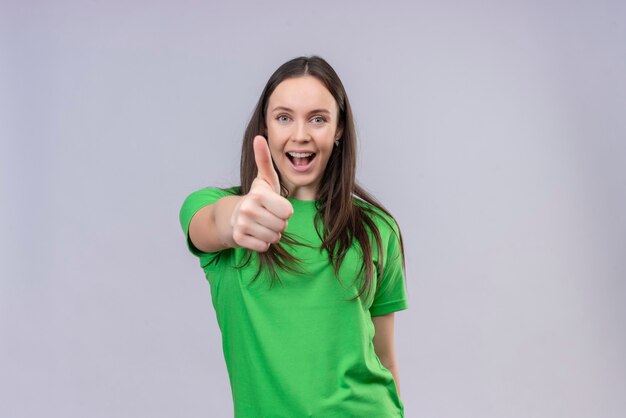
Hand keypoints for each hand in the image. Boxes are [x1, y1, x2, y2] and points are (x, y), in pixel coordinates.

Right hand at [230, 136, 293, 251]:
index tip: (274, 206)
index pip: (288, 212)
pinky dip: (263, 243)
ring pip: (274, 237)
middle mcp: (247, 209)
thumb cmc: (258, 198)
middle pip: (282, 226)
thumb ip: (264, 159)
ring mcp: (241, 225)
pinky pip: (264, 246)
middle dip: (279, 224)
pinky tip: (255, 234)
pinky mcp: (238, 239)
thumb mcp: (265, 180)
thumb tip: (259, 137)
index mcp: (258, 195)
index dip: (285, 211)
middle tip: (267, 216)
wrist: (234, 217)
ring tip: (262, 225)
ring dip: (271, 234)